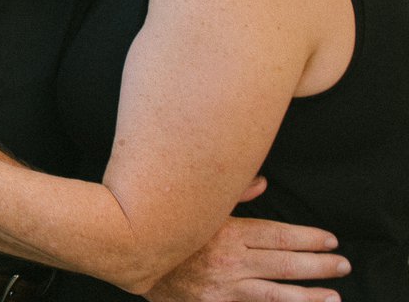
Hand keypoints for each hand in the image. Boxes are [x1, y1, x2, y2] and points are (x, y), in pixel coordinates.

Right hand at [146, 182, 346, 301]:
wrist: (129, 257)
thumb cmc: (165, 226)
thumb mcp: (195, 204)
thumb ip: (230, 193)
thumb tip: (262, 182)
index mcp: (228, 233)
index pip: (280, 235)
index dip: (308, 238)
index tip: (330, 239)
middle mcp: (231, 261)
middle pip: (285, 263)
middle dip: (318, 264)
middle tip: (343, 264)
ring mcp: (225, 287)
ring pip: (277, 294)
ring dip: (308, 295)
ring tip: (333, 296)